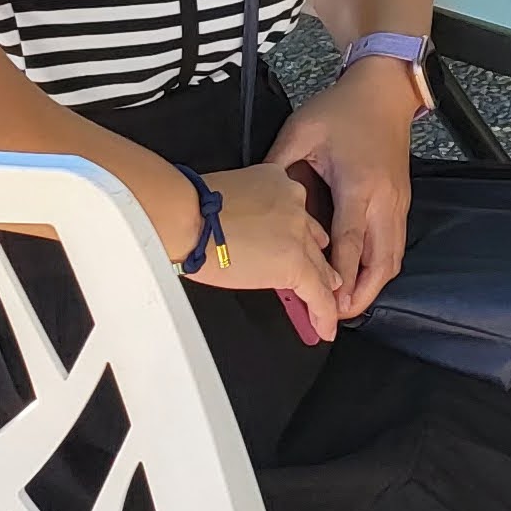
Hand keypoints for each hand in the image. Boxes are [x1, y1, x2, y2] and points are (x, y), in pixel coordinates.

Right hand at [179, 159, 343, 335]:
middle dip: (315, 261)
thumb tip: (236, 234)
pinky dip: (323, 314)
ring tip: (324, 309)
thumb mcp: (227, 196)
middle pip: (312, 240)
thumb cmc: (189, 208)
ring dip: (322, 290)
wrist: (186, 217)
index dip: (298, 237)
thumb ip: (245, 212)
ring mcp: (297, 234)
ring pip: (318, 268)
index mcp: (276, 183)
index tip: (295, 247)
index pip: (296, 215)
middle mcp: (294, 204)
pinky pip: (318, 293)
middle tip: (321, 278)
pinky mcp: (294, 264)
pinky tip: (324, 327)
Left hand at [268, 72, 414, 324]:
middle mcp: (384, 199)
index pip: (350, 241)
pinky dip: (381, 266)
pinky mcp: (401, 201)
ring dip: (374, 284)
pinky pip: (395, 244)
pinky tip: (362, 277)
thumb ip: (279, 166)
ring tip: (348, 304)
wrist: (384, 91)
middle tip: (340, 315)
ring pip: (394, 256)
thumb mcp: (301, 132)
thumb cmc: (343, 109)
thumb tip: (258, 197)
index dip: (338, 275)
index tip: (326, 301)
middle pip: (382, 261)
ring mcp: (397, 202)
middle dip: (363, 293)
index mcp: (358, 184)